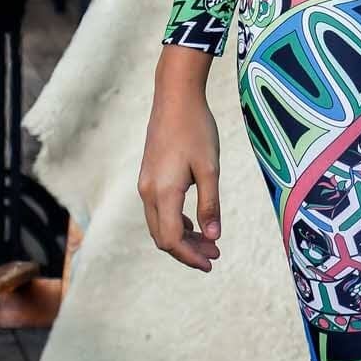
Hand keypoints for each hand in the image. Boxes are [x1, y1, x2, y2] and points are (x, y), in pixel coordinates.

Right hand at [138, 59, 222, 271]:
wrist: (175, 97)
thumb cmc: (196, 129)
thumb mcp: (210, 167)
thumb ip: (211, 203)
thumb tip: (213, 237)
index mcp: (163, 192)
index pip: (172, 239)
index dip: (190, 256)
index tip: (212, 263)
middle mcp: (148, 192)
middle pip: (163, 237)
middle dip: (187, 251)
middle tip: (215, 254)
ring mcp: (145, 184)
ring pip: (159, 225)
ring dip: (182, 237)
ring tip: (209, 242)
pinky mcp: (148, 176)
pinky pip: (158, 211)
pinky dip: (175, 222)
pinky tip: (194, 222)